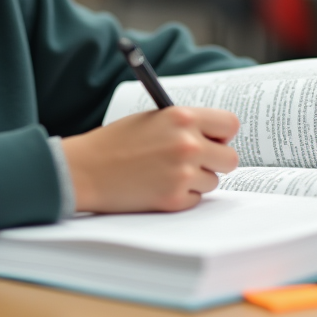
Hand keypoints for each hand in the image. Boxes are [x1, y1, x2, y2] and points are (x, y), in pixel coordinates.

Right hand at [62, 107, 240, 213]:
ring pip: (213, 181)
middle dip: (215, 161)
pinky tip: (159, 186)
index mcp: (182, 117)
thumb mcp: (154, 119)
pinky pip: (196, 199)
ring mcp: (183, 173)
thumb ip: (185, 125)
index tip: (214, 139)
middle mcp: (187, 144)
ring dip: (196, 180)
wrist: (86, 170)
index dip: (223, 134)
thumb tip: (216, 137)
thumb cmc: (116, 142)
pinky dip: (182, 196)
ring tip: (166, 173)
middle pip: (230, 159)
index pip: (230, 124)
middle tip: (196, 161)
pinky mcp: (174, 199)